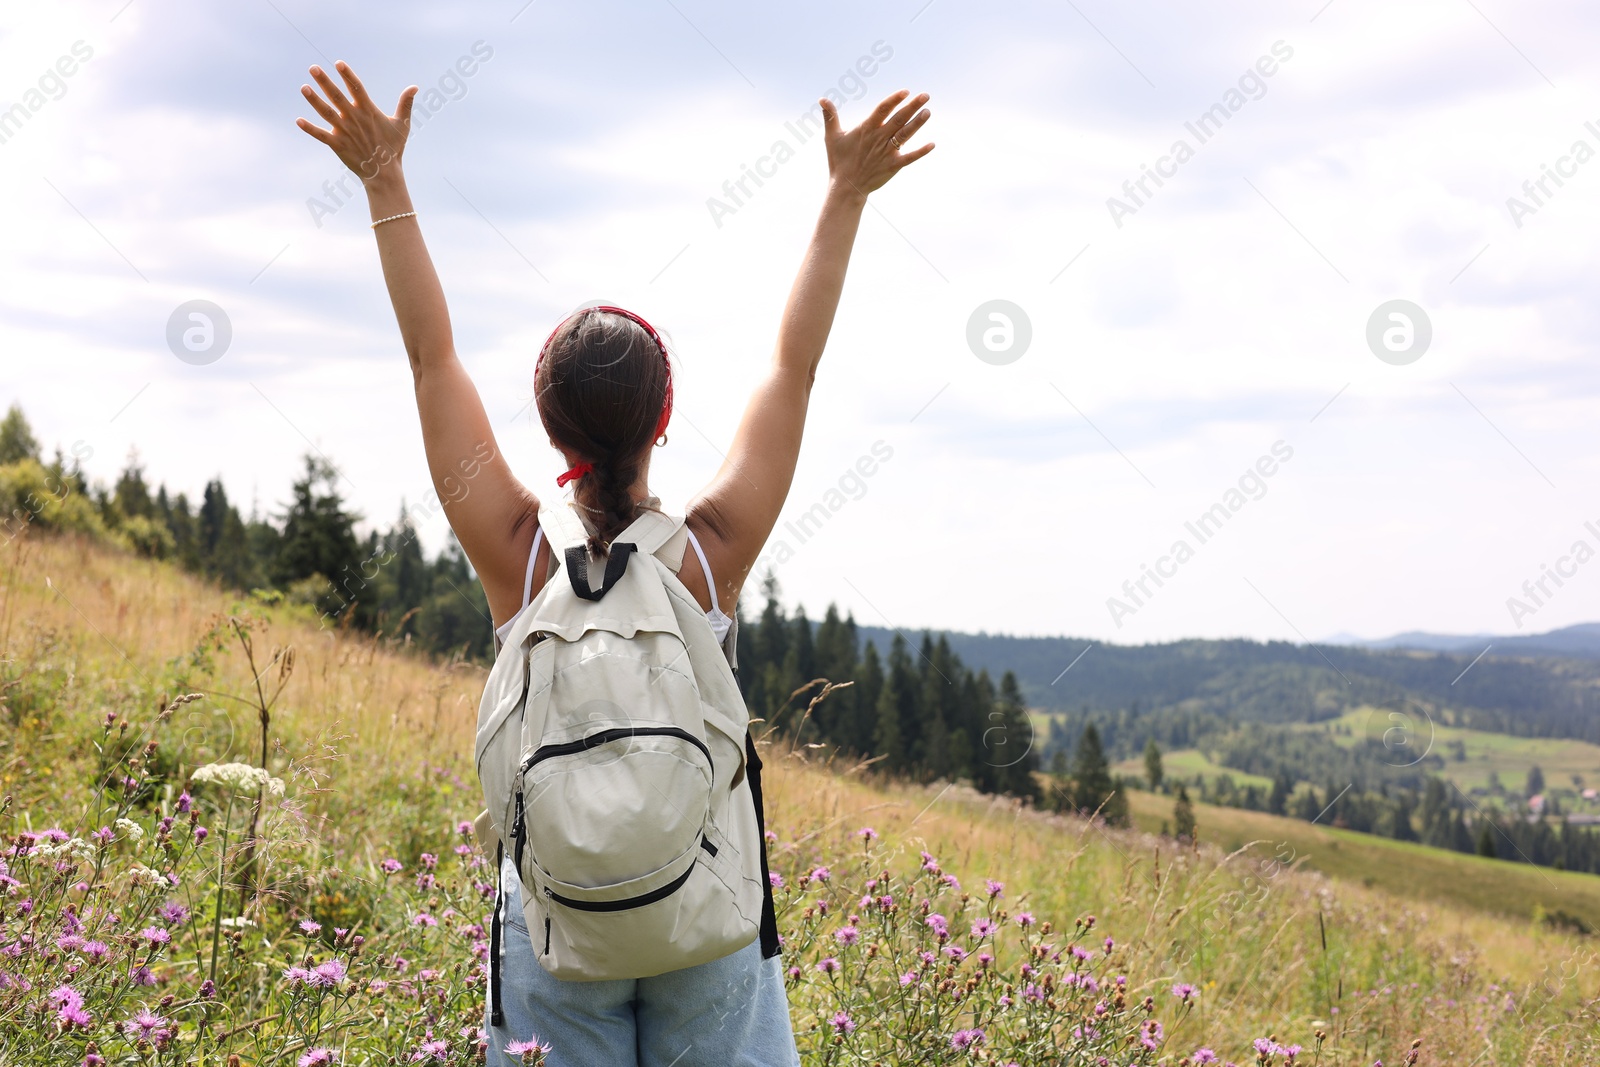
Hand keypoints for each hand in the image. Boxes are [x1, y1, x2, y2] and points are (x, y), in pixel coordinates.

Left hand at [295, 60, 417, 186]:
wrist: (384, 174)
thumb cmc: (393, 148)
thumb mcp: (402, 124)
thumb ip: (406, 104)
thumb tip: (415, 87)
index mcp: (369, 111)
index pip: (357, 88)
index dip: (348, 75)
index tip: (338, 63)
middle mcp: (355, 118)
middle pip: (337, 96)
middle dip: (325, 82)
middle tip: (313, 68)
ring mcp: (345, 131)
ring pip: (327, 112)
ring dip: (314, 100)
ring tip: (303, 87)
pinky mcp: (338, 145)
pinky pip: (321, 135)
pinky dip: (310, 128)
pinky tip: (298, 121)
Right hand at [819, 90, 934, 199]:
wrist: (846, 188)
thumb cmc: (839, 161)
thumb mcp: (831, 137)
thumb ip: (830, 117)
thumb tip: (822, 99)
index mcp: (866, 129)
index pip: (882, 109)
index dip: (894, 99)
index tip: (905, 91)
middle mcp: (878, 138)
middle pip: (898, 119)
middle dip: (912, 106)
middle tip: (926, 95)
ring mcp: (887, 153)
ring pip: (905, 135)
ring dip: (917, 123)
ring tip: (928, 111)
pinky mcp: (893, 166)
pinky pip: (909, 158)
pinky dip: (921, 152)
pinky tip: (932, 144)